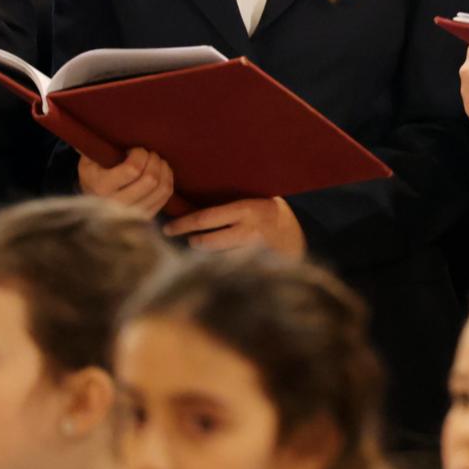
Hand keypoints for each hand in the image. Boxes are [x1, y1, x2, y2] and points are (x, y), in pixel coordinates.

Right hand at [78, 148, 174, 216]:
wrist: (88, 203)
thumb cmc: (92, 174)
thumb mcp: (88, 159)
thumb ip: (98, 148)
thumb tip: (106, 130)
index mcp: (100, 187)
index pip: (132, 169)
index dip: (140, 155)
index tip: (136, 150)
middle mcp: (116, 204)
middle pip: (150, 180)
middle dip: (154, 160)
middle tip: (150, 153)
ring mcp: (131, 214)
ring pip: (161, 190)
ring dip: (164, 169)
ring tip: (157, 160)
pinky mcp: (144, 217)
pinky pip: (165, 198)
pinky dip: (168, 181)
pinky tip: (162, 172)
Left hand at [164, 197, 305, 256]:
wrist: (301, 236)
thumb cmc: (273, 212)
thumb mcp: (255, 201)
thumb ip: (232, 205)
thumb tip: (193, 205)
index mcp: (248, 210)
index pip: (207, 218)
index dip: (183, 224)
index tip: (168, 228)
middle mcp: (250, 232)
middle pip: (207, 242)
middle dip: (192, 241)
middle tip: (182, 237)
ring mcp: (253, 253)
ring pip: (215, 257)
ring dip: (205, 254)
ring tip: (201, 245)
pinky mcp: (255, 268)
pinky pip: (227, 267)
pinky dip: (218, 265)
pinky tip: (216, 263)